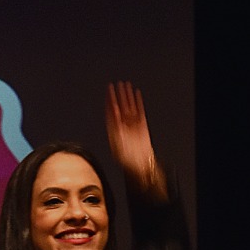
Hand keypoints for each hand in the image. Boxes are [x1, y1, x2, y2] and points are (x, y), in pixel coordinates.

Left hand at [105, 81, 164, 197]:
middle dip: (117, 96)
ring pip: (129, 107)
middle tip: (115, 84)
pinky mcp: (141, 124)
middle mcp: (122, 125)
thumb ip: (116, 135)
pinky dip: (138, 102)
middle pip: (119, 106)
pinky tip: (136, 94)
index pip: (111, 112)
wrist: (141, 165)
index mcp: (115, 130)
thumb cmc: (128, 160)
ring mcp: (132, 124)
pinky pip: (139, 110)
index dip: (109, 101)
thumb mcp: (118, 149)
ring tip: (125, 85)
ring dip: (127, 96)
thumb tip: (114, 125)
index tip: (108, 91)